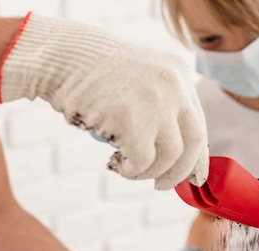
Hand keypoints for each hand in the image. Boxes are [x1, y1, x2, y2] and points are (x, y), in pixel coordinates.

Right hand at [0, 13, 207, 189]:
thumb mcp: (141, 76)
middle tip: (162, 185)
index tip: (191, 176)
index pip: (198, 123)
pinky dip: (131, 171)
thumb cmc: (93, 71)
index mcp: (179, 72)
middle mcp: (175, 86)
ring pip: (169, 156)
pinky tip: (116, 165)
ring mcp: (156, 102)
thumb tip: (178, 150)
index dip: (196, 156)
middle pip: (192, 143)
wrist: (60, 56)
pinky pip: (143, 160)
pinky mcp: (134, 120)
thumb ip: (162, 102)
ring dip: (148, 172)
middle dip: (178, 172)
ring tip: (129, 170)